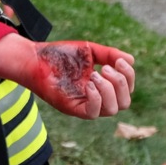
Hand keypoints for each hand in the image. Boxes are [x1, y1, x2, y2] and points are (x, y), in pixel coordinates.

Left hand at [0, 34, 134, 119]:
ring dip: (109, 90)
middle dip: (121, 84)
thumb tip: (131, 60)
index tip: (119, 61)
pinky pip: (93, 113)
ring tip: (94, 74)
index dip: (129, 76)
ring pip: (112, 110)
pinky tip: (88, 84)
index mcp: (103, 85)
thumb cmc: (61, 55)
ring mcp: (84, 104)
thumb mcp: (90, 51)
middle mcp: (96, 97)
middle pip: (124, 103)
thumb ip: (110, 54)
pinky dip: (96, 98)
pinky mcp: (72, 108)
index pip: (127, 89)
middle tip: (104, 68)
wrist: (35, 58)